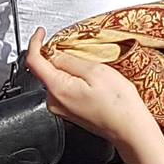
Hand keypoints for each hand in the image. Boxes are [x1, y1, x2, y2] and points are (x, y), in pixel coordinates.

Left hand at [26, 30, 163, 149]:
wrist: (129, 129)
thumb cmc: (118, 105)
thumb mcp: (96, 72)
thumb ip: (71, 60)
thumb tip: (55, 54)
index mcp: (57, 89)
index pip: (34, 61)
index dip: (36, 43)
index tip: (40, 33)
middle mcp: (54, 101)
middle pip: (45, 70)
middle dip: (57, 57)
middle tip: (79, 52)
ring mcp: (61, 109)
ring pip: (56, 79)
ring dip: (69, 69)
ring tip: (93, 71)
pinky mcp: (69, 112)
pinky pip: (64, 89)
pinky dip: (73, 80)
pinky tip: (93, 83)